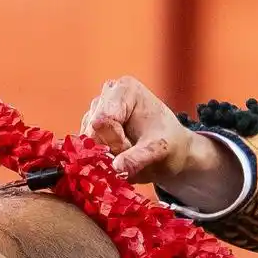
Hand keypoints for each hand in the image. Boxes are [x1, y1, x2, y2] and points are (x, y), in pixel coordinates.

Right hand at [78, 76, 224, 187]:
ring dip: (106, 154)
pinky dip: (101, 157)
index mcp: (125, 89)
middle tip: (131, 151)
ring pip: (87, 142)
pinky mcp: (90, 127)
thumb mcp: (159, 151)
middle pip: (92, 131)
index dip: (115, 141)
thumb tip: (116, 167)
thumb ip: (138, 158)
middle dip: (110, 149)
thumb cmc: (169, 144)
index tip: (132, 146)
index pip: (103, 120)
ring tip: (128, 151)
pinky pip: (86, 149)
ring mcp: (96, 110)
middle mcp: (106, 94)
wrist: (172, 151)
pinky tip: (118, 154)